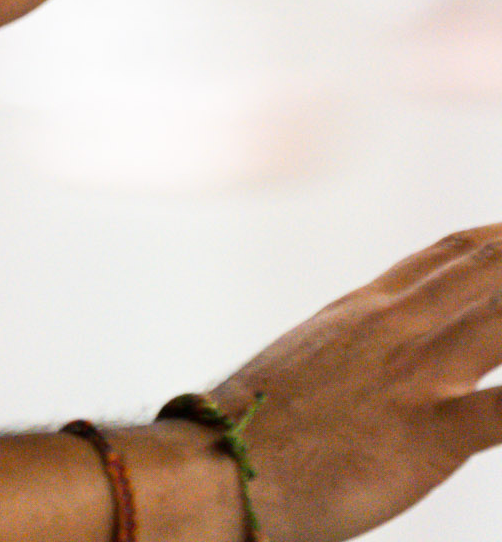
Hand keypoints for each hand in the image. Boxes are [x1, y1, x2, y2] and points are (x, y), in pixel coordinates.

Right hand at [209, 225, 501, 540]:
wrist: (226, 460)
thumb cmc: (258, 424)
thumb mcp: (310, 359)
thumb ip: (357, 345)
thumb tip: (376, 346)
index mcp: (365, 310)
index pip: (446, 257)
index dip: (493, 239)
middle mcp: (395, 328)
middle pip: (486, 273)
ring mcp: (415, 376)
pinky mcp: (430, 433)